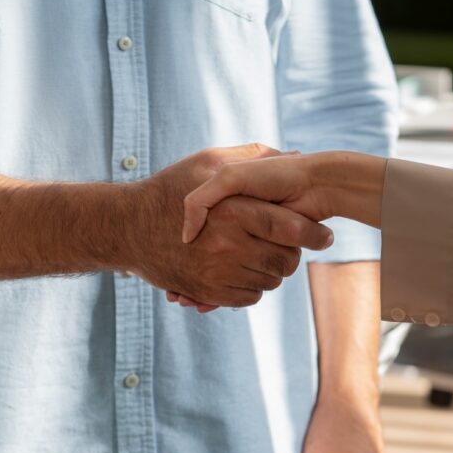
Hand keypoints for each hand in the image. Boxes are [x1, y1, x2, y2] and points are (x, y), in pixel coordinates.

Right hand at [126, 145, 333, 306]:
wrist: (128, 228)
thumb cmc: (169, 189)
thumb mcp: (206, 162)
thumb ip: (250, 156)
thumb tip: (291, 156)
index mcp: (234, 211)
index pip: (291, 228)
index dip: (313, 234)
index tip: (325, 235)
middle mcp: (228, 245)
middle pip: (286, 260)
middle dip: (293, 254)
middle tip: (291, 245)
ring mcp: (217, 273)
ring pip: (270, 280)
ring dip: (272, 270)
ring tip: (262, 252)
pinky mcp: (208, 293)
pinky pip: (249, 296)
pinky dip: (252, 285)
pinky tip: (242, 268)